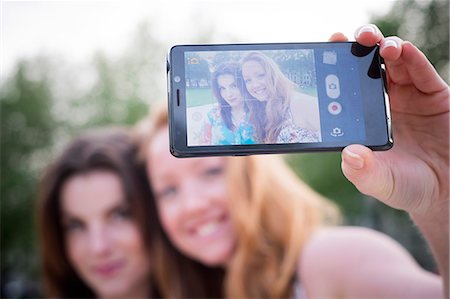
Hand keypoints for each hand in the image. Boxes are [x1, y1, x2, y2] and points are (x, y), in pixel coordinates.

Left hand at [333, 25, 448, 215]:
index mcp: (363, 119)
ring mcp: (407, 96)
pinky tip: (400, 49)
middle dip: (354, 50)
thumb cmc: (408, 187)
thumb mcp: (381, 182)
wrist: (447, 191)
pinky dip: (410, 56)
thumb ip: (364, 172)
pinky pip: (419, 69)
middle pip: (365, 67)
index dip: (332, 71)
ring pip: (391, 61)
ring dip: (381, 47)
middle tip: (342, 41)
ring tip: (374, 44)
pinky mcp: (432, 93)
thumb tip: (349, 155)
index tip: (321, 55)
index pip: (344, 89)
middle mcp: (381, 102)